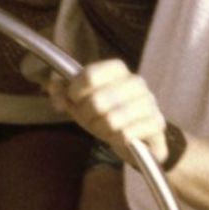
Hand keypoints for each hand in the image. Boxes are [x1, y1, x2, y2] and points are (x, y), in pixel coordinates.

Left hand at [47, 59, 168, 167]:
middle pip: (97, 101)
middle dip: (87, 116)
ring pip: (111, 120)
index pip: (90, 75)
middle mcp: (136, 82)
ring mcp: (149, 102)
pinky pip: (126, 134)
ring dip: (101, 129)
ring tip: (104, 129)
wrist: (140, 138)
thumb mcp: (82, 103)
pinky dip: (116, 140)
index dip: (75, 91)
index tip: (73, 100)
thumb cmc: (107, 114)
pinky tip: (120, 137)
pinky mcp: (156, 123)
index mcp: (118, 70)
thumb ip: (63, 92)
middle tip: (90, 119)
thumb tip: (52, 87)